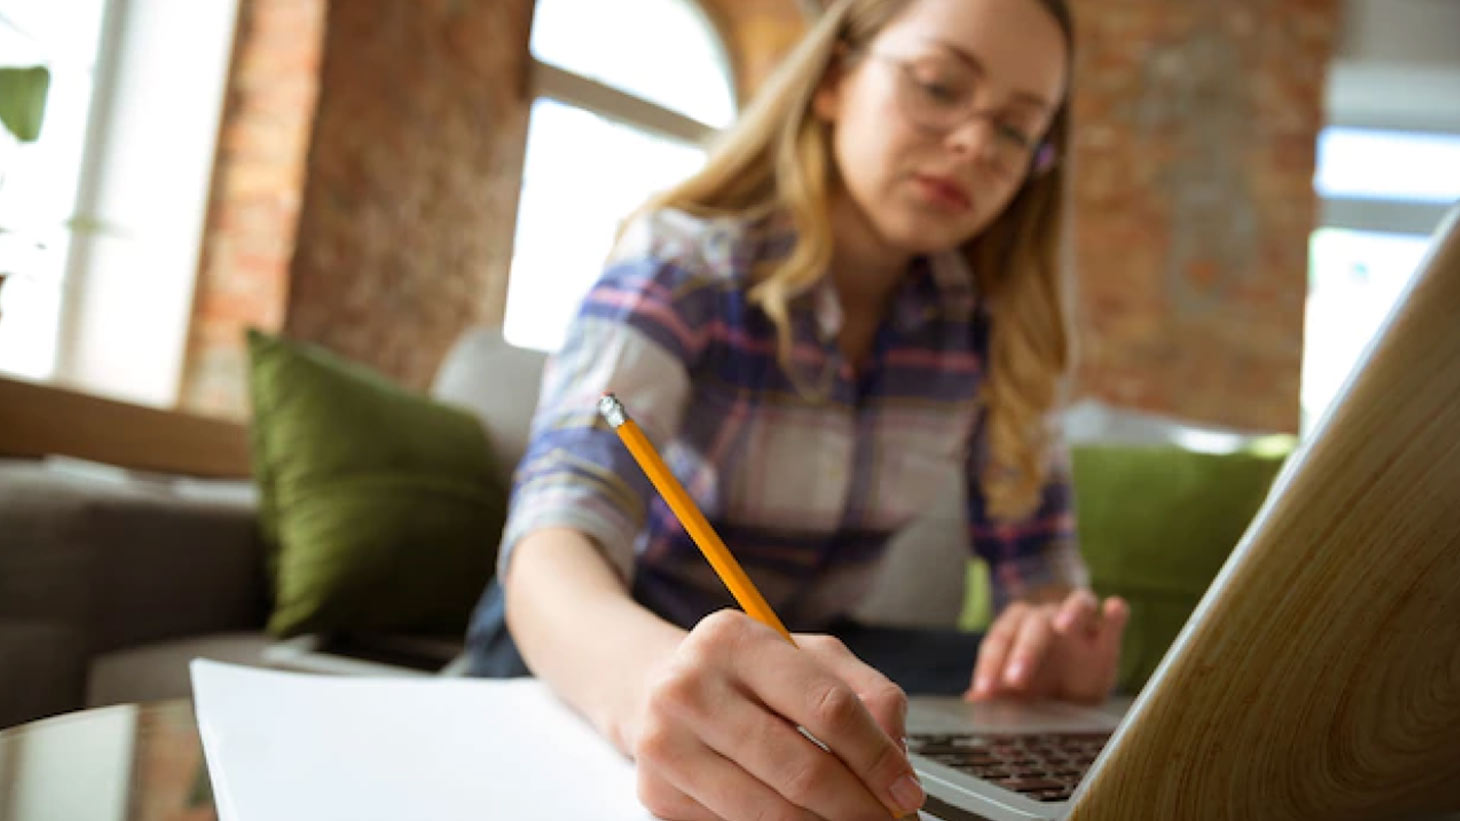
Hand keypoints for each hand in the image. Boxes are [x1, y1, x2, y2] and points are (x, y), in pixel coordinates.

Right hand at [630, 610, 924, 820]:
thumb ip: (866, 694)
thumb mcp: (809, 658)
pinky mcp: (658, 792)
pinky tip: (803, 819)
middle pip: (801, 768)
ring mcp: (666, 744)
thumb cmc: (746, 674)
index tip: (906, 789)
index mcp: (734, 640)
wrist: (655, 688)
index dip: (878, 756)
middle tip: (888, 819)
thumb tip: (897, 758)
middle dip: (858, 806)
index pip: (828, 707)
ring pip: (770, 812)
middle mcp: (690, 688)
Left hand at [965, 589, 1127, 704]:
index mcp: (1015, 626)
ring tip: (1065, 626)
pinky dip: (1115, 612)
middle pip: (1034, 625)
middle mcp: (1046, 616)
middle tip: (1015, 681)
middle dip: (1024, 652)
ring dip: (1070, 612)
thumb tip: (972, 701)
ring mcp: (1080, 620)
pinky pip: (1113, 616)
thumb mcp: (1019, 690)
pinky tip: (1114, 608)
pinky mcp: (1107, 634)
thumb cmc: (1038, 680)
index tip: (984, 692)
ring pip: (1075, 604)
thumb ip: (999, 691)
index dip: (989, 665)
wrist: (1076, 686)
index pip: (999, 640)